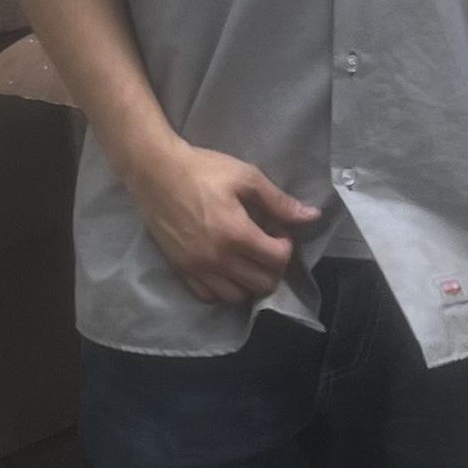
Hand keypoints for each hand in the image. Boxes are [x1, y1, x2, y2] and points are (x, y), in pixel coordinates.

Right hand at [130, 142, 321, 304]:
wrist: (154, 171)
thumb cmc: (203, 170)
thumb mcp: (247, 177)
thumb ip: (279, 202)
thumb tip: (312, 216)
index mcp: (236, 234)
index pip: (277, 260)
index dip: (287, 247)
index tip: (280, 231)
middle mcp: (216, 258)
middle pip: (261, 284)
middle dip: (274, 268)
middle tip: (268, 247)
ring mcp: (195, 268)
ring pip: (236, 297)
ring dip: (250, 283)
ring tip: (250, 261)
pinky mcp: (179, 269)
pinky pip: (208, 296)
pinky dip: (223, 290)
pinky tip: (227, 270)